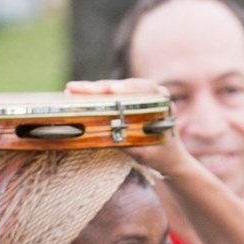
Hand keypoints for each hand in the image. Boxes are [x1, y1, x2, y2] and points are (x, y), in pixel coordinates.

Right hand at [64, 77, 198, 182]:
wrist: (171, 158)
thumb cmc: (161, 155)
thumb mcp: (146, 152)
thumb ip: (130, 144)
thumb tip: (108, 136)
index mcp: (162, 101)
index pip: (142, 89)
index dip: (126, 89)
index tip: (113, 90)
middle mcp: (152, 92)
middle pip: (123, 85)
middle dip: (98, 87)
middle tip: (75, 88)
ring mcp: (140, 94)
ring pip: (114, 87)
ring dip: (93, 89)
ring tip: (72, 89)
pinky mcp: (130, 100)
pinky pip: (112, 94)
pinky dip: (96, 95)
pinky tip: (79, 94)